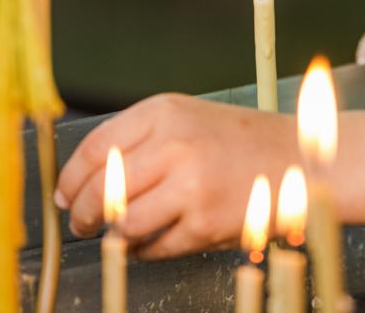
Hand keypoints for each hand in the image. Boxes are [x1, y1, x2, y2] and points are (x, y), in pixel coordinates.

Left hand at [55, 93, 286, 258]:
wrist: (300, 160)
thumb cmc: (241, 141)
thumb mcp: (188, 118)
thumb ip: (140, 140)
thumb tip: (81, 179)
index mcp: (164, 113)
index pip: (94, 150)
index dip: (70, 178)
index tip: (64, 194)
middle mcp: (174, 145)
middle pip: (100, 189)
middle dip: (82, 213)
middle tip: (82, 222)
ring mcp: (189, 186)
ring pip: (122, 222)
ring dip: (112, 234)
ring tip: (117, 232)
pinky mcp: (204, 224)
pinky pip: (152, 247)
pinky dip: (143, 250)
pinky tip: (151, 240)